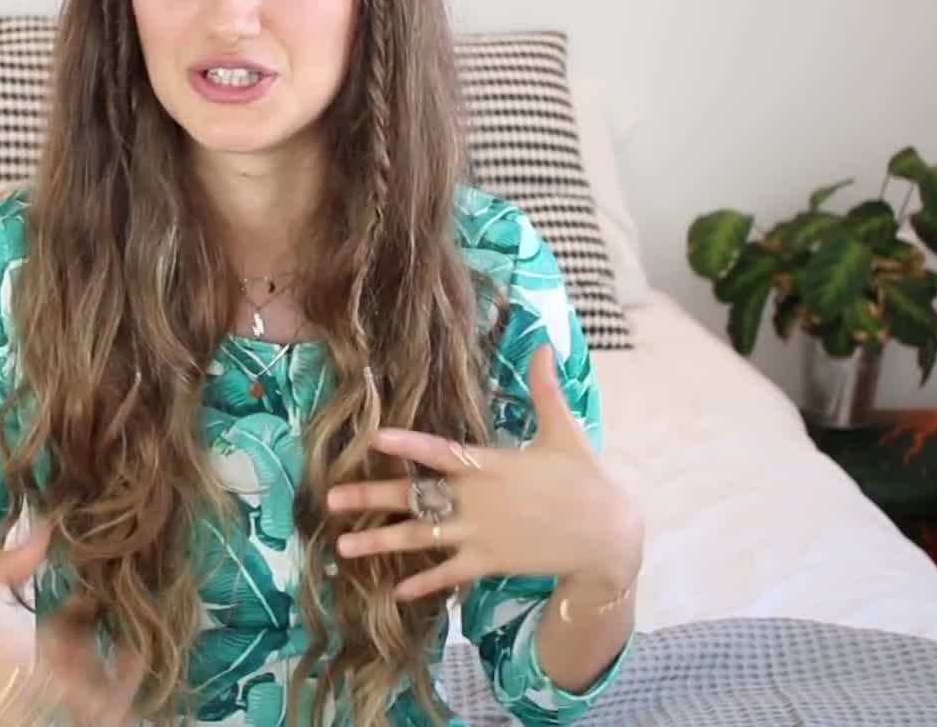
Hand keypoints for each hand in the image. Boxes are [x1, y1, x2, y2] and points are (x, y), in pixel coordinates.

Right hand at [0, 528, 143, 724]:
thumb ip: (14, 560)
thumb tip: (50, 529)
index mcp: (7, 632)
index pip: (71, 648)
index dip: (108, 655)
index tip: (138, 654)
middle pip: (65, 694)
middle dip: (105, 697)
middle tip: (132, 696)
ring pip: (41, 716)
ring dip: (76, 711)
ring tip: (105, 710)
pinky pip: (6, 723)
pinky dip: (32, 717)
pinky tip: (47, 710)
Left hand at [325, 346, 643, 601]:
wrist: (607, 536)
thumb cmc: (584, 479)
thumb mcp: (564, 430)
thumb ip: (545, 389)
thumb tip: (544, 345)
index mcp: (490, 465)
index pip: (440, 451)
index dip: (407, 443)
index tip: (373, 437)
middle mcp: (477, 500)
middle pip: (415, 497)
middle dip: (371, 498)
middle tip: (330, 500)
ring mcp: (480, 534)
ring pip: (421, 538)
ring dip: (380, 542)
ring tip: (343, 547)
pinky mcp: (489, 562)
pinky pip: (448, 574)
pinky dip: (422, 583)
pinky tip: (394, 591)